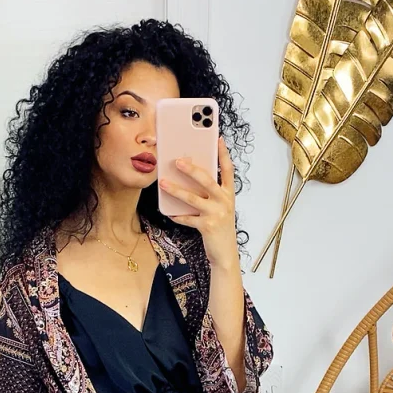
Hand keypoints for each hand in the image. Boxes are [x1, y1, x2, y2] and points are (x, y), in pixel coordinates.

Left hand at [159, 135, 239, 270]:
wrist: (225, 254)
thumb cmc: (220, 228)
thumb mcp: (220, 208)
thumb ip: (210, 194)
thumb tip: (191, 179)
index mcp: (229, 194)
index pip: (228, 170)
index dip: (223, 154)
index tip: (218, 138)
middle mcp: (224, 201)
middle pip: (207, 180)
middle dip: (191, 169)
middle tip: (178, 161)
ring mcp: (216, 214)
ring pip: (192, 198)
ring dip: (176, 189)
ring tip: (163, 182)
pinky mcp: (207, 226)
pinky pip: (187, 217)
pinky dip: (177, 214)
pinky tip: (168, 211)